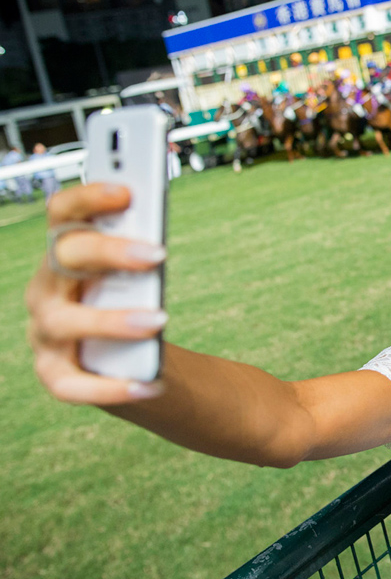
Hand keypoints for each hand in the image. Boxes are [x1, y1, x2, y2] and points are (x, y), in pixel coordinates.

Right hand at [26, 183, 167, 404]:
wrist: (135, 360)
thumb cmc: (136, 304)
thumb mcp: (141, 276)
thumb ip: (142, 255)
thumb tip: (155, 239)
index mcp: (65, 253)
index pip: (63, 214)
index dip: (88, 199)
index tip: (126, 192)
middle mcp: (47, 288)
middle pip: (64, 257)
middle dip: (109, 251)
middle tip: (158, 254)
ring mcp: (45, 332)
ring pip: (63, 320)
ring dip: (111, 320)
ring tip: (158, 321)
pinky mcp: (54, 373)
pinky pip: (72, 384)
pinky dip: (109, 386)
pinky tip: (150, 385)